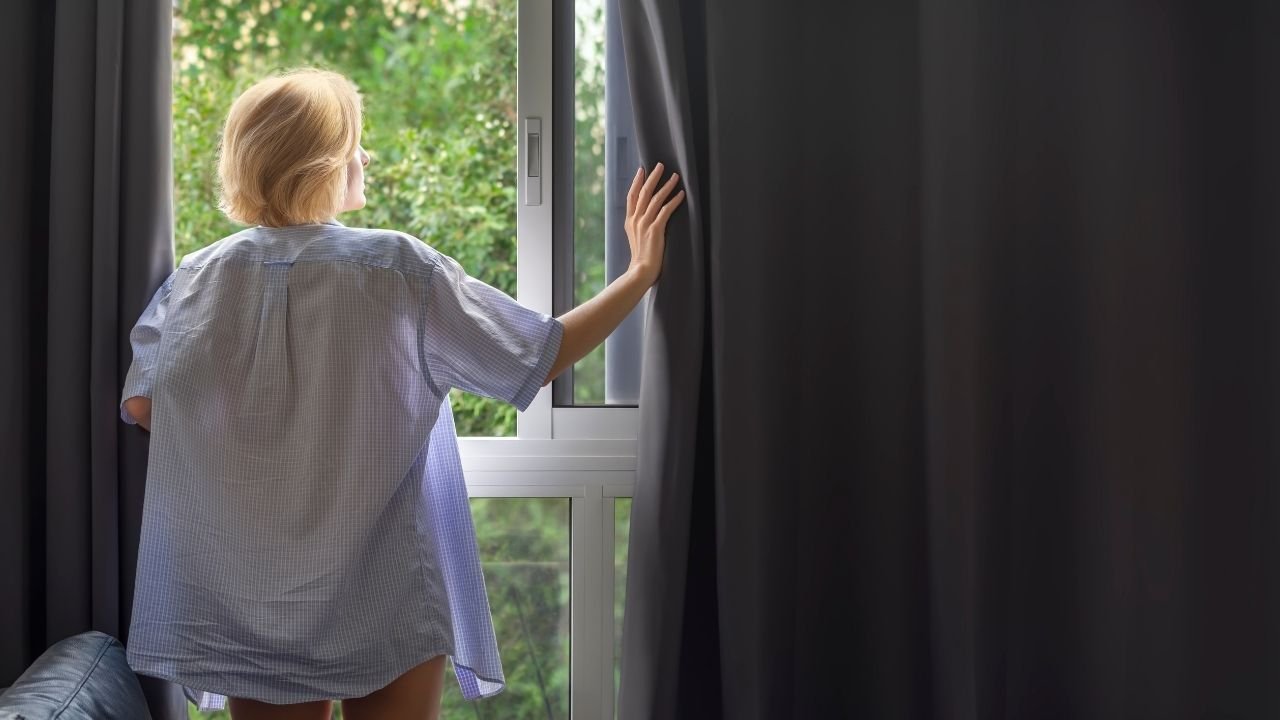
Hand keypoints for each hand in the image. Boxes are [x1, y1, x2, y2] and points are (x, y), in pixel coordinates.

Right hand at [624, 162, 685, 285]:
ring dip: (666, 186)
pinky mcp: (655, 230)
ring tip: (676, 177)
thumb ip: (640, 227)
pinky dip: (674, 201)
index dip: (637, 182)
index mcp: (629, 222)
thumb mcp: (636, 239)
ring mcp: (644, 224)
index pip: (632, 196)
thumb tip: (648, 219)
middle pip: (643, 193)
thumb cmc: (641, 260)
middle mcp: (635, 220)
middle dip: (653, 177)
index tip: (642, 170)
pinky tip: (681, 194)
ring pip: (655, 199)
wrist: (640, 272)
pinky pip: (665, 210)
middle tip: (661, 165)